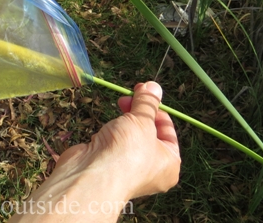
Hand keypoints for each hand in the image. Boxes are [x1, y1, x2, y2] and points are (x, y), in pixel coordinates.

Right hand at [10, 81, 179, 221]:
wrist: (93, 176)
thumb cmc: (128, 152)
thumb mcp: (142, 120)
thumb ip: (147, 103)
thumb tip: (154, 86)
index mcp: (169, 163)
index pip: (167, 130)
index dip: (155, 108)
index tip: (143, 91)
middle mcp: (151, 169)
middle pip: (148, 132)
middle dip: (138, 111)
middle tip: (127, 96)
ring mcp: (128, 168)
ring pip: (129, 136)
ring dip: (124, 120)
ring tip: (118, 107)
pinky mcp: (108, 164)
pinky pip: (113, 143)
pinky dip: (110, 132)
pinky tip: (106, 127)